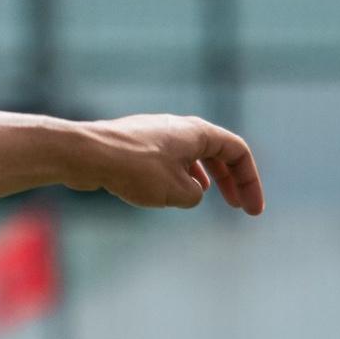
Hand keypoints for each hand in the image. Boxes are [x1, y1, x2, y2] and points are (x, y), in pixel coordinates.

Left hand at [75, 114, 263, 215]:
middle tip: (238, 207)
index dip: (250, 182)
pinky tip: (169, 192)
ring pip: (190, 155)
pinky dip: (177, 175)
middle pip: (217, 152)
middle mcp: (180, 127)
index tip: (252, 211)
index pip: (238, 152)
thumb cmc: (135, 170)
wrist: (87, 154)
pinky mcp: (136, 144)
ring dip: (202, 176)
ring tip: (204, 196)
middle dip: (230, 180)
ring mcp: (157, 134)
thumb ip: (194, 195)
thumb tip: (190, 193)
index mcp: (198, 132)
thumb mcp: (176, 192)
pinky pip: (167, 159)